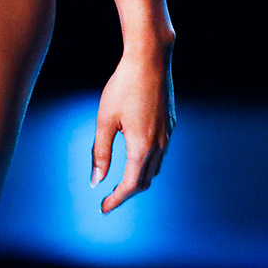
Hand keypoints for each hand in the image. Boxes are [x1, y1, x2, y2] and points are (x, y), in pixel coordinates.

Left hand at [90, 43, 174, 212]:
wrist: (150, 59)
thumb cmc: (124, 86)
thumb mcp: (105, 119)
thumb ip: (100, 152)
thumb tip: (96, 180)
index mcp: (142, 147)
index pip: (130, 185)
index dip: (116, 199)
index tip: (103, 207)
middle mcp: (160, 145)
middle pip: (144, 180)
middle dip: (127, 192)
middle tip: (109, 198)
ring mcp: (168, 134)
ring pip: (155, 167)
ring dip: (138, 178)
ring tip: (121, 181)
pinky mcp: (170, 123)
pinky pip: (160, 152)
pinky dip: (147, 162)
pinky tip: (136, 156)